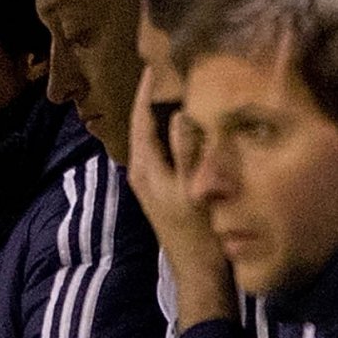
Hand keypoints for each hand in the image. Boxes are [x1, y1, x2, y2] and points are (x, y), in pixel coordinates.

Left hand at [124, 67, 236, 325]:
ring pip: (150, 137)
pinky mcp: (160, 190)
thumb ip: (185, 151)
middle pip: (140, 125)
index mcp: (143, 167)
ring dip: (158, 115)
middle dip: (150, 99)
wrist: (198, 274)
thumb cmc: (197, 232)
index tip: (152, 63)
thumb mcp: (194, 189)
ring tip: (173, 89)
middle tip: (163, 69)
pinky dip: (168, 133)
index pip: (138, 119)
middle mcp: (139, 171)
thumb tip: (177, 114)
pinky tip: (182, 126)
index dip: (145, 91)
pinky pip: (160, 150)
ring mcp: (148, 182)